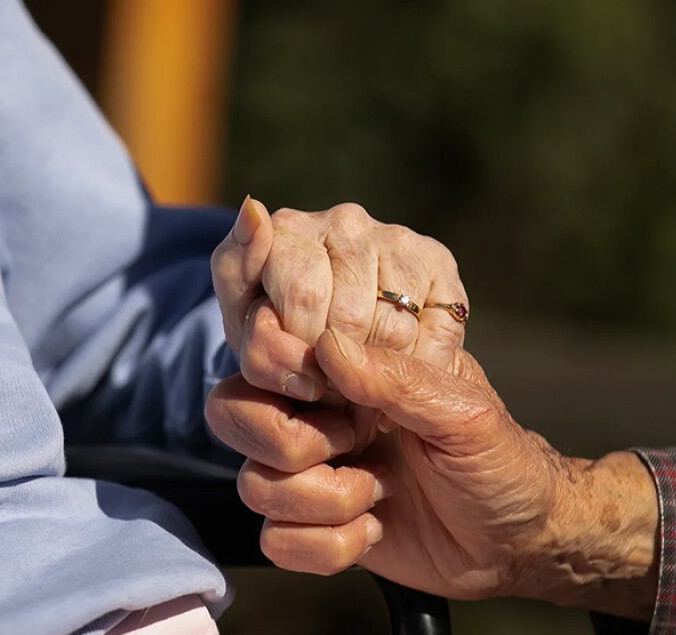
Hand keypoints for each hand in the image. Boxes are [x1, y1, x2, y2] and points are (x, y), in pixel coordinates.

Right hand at [206, 328, 660, 619]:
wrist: (520, 541)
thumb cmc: (502, 463)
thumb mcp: (465, 412)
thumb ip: (397, 377)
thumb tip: (329, 346)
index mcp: (348, 371)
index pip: (265, 350)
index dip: (276, 368)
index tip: (322, 391)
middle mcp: (318, 415)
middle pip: (232, 412)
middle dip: (289, 443)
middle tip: (356, 444)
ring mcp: (312, 473)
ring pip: (254, 485)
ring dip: (324, 501)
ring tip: (379, 495)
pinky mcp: (314, 529)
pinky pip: (275, 540)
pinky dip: (327, 547)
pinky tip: (372, 533)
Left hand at [210, 197, 468, 401]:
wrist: (323, 345)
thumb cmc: (275, 330)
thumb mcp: (242, 313)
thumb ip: (236, 267)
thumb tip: (256, 210)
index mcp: (289, 228)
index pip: (305, 297)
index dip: (302, 352)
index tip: (298, 371)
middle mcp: (346, 221)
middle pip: (351, 318)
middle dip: (337, 366)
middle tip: (330, 383)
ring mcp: (396, 238)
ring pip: (395, 329)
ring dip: (377, 370)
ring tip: (358, 376)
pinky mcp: (438, 262)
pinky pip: (437, 331)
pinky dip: (418, 364)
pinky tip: (395, 366)